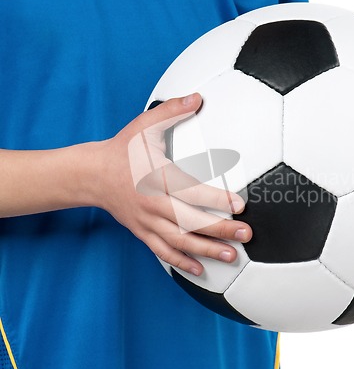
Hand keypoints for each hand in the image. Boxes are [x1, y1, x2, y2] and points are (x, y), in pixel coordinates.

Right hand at [96, 93, 251, 275]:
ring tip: (232, 256)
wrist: (91, 175)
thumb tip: (198, 96)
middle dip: (221, 230)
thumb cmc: (122, 149)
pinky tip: (200, 271)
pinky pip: (163, 252)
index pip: (191, 191)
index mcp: (157, 177)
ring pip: (179, 242)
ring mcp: (147, 221)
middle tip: (247, 234)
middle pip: (190, 222)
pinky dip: (182, 263)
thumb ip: (172, 110)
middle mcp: (153, 204)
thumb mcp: (144, 125)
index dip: (216, 199)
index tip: (240, 205)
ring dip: (206, 251)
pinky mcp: (142, 232)